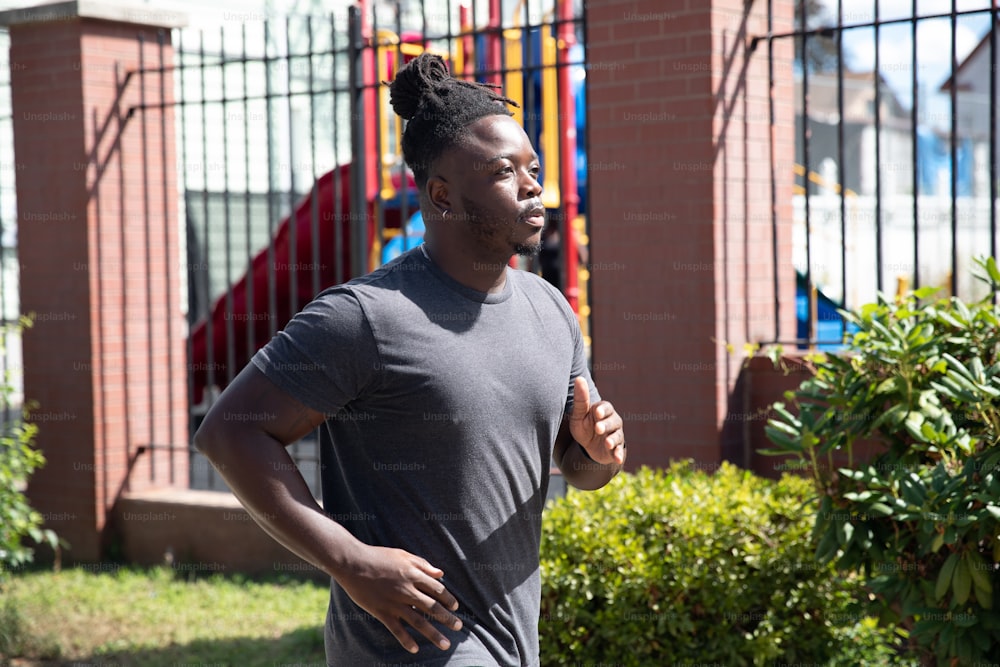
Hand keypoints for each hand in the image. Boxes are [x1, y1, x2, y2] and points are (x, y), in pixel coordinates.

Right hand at [335, 544, 462, 653]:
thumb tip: (440, 573)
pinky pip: (397, 629)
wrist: (352, 563)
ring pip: (418, 621)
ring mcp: (394, 603)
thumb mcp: (403, 555)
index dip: (448, 599)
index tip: (455, 607)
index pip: (437, 589)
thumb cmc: (378, 556)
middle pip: (432, 607)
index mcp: (413, 574)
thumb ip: (423, 564)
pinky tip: (415, 649)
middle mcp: (407, 590)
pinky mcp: (381, 612)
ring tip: (445, 644)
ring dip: (433, 634)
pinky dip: (406, 640)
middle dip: (447, 618)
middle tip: (459, 627)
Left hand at [569, 376, 625, 464]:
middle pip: (613, 422)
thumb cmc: (583, 425)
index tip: (597, 413)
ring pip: (617, 436)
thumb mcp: (578, 415)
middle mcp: (612, 421)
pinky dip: (619, 454)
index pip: (606, 407)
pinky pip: (619, 451)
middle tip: (598, 429)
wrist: (587, 446)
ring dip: (613, 440)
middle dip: (606, 425)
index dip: (603, 410)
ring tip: (607, 444)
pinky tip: (616, 458)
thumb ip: (580, 399)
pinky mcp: (616, 449)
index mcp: (603, 411)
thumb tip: (579, 378)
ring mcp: (616, 435)